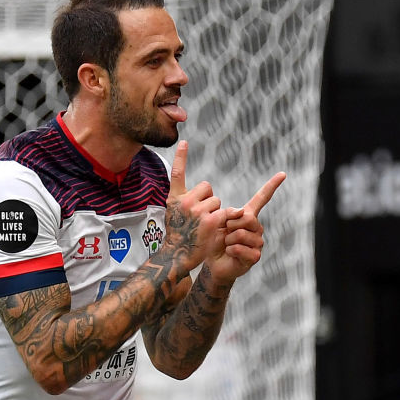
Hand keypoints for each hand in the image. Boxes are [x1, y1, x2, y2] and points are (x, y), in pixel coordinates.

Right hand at [165, 140, 227, 276]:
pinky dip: (224, 220)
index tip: (184, 142)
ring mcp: (197, 210)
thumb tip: (208, 195)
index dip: (181, 157)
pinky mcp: (210, 220)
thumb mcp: (175, 215)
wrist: (177, 257)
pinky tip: (214, 230)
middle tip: (200, 219)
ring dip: (216, 212)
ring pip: (217, 200)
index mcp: (174, 198)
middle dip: (208, 200)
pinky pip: (225, 212)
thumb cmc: (179, 237)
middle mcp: (184, 201)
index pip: (177, 173)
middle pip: (207, 188)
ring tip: (205, 227)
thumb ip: (187, 201)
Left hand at [209, 172, 283, 282]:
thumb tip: (240, 213)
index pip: (262, 198)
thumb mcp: (217, 222)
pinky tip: (229, 252)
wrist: (213, 263)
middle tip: (224, 232)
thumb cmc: (214, 241)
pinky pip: (241, 249)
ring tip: (226, 244)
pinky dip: (230, 250)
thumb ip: (228, 214)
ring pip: (242, 234)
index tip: (282, 174)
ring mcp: (258, 242)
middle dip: (230, 224)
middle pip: (248, 218)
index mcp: (249, 216)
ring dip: (228, 239)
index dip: (272, 186)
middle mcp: (257, 227)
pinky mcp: (255, 257)